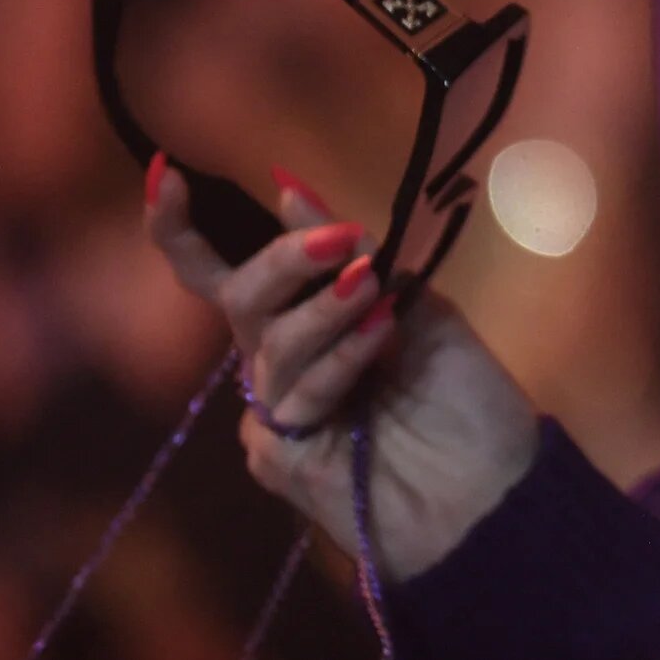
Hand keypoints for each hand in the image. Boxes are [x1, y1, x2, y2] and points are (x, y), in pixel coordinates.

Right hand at [143, 160, 541, 584]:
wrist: (492, 484)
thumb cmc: (461, 397)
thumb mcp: (413, 305)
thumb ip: (354, 254)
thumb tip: (287, 183)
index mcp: (303, 322)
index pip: (226, 274)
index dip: (182, 230)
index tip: (168, 175)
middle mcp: (277, 364)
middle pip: (240, 299)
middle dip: (283, 260)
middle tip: (344, 240)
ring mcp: (275, 412)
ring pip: (270, 343)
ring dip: (326, 308)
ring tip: (374, 293)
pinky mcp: (280, 454)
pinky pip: (296, 392)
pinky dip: (341, 358)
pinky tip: (381, 343)